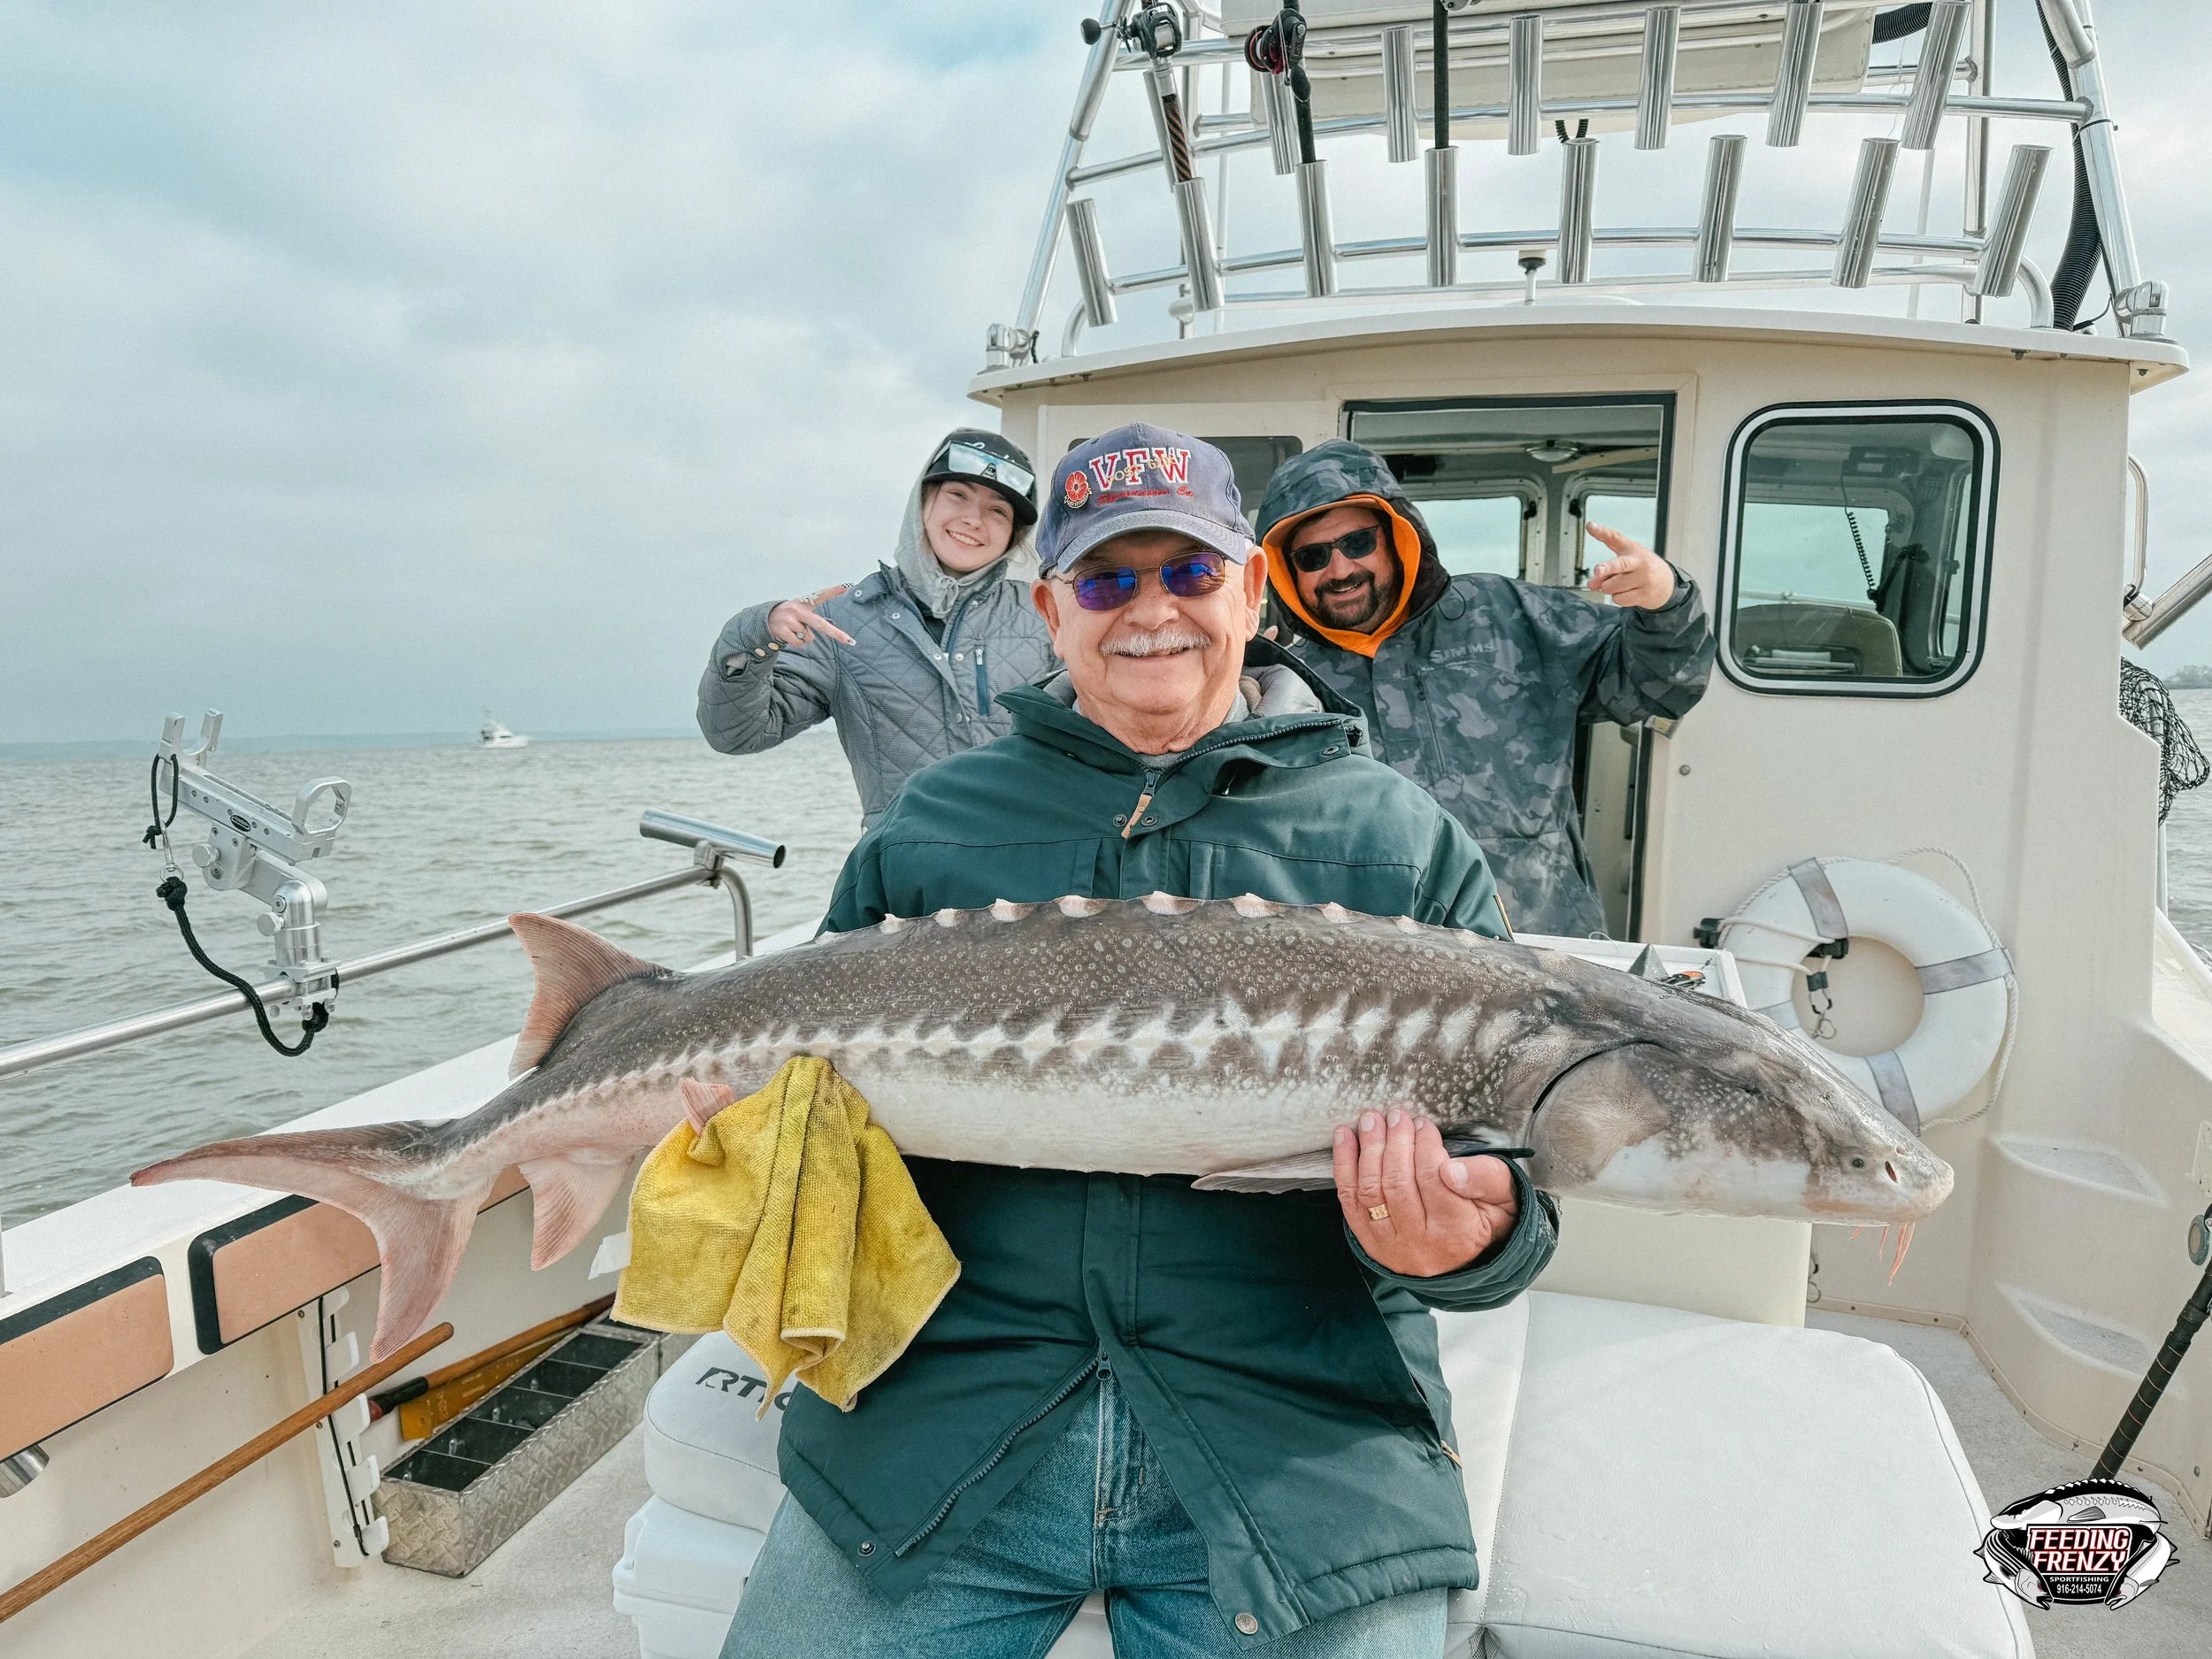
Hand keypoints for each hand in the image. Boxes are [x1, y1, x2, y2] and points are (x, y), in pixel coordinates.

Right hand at [766, 586, 853, 646]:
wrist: (763, 620)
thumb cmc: (787, 616)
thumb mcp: (799, 611)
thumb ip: (811, 617)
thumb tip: (814, 633)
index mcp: (803, 603)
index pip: (820, 595)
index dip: (833, 591)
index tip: (846, 587)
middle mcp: (797, 609)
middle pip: (820, 624)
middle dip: (836, 633)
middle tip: (848, 641)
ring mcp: (789, 620)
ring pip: (808, 637)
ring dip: (803, 637)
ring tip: (793, 630)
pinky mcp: (782, 630)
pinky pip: (799, 643)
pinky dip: (797, 643)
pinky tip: (788, 635)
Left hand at [1335, 1111, 1519, 1276]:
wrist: (1468, 1263)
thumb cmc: (1487, 1220)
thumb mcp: (1504, 1198)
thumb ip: (1485, 1178)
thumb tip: (1451, 1169)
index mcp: (1458, 1233)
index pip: (1434, 1180)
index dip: (1425, 1145)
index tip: (1424, 1123)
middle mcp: (1421, 1244)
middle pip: (1398, 1184)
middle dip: (1394, 1142)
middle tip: (1397, 1116)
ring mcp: (1391, 1245)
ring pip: (1371, 1192)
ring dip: (1368, 1149)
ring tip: (1372, 1120)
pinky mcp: (1370, 1242)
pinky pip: (1350, 1202)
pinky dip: (1344, 1166)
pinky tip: (1344, 1136)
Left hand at [1584, 525, 1675, 608]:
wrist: (1667, 583)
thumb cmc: (1641, 568)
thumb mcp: (1626, 560)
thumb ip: (1606, 569)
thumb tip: (1591, 584)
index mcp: (1632, 549)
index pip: (1615, 538)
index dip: (1602, 532)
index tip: (1590, 526)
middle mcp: (1639, 562)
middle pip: (1619, 565)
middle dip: (1606, 568)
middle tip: (1598, 571)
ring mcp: (1644, 579)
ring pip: (1612, 587)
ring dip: (1609, 588)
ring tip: (1620, 584)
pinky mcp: (1645, 594)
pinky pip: (1619, 599)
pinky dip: (1618, 598)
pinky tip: (1627, 592)